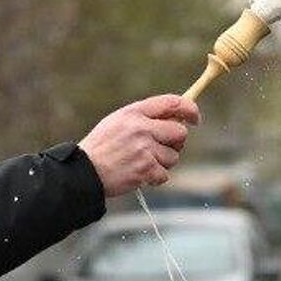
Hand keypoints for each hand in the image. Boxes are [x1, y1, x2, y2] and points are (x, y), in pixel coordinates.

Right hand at [78, 95, 199, 196]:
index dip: (190, 109)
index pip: (172, 103)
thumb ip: (144, 117)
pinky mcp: (145, 168)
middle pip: (180, 132)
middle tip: (163, 149)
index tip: (195, 118)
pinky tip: (141, 175)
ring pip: (173, 156)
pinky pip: (164, 174)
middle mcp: (141, 127)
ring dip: (163, 163)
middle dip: (176, 143)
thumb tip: (176, 119)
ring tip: (144, 164)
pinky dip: (155, 178)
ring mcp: (144, 149)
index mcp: (135, 112)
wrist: (85, 171)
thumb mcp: (118, 122)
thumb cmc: (102, 147)